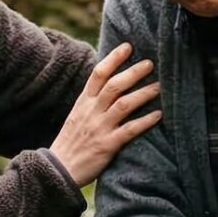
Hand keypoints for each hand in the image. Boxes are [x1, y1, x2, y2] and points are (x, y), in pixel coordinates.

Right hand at [49, 42, 161, 186]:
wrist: (57, 170)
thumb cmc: (70, 143)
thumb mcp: (76, 117)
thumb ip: (92, 102)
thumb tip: (110, 87)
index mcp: (83, 103)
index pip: (98, 74)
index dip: (113, 58)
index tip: (128, 47)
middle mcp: (91, 112)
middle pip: (114, 85)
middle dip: (133, 72)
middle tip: (150, 63)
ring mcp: (99, 128)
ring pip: (124, 104)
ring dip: (144, 93)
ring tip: (160, 86)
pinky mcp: (107, 145)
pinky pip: (129, 130)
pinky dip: (145, 121)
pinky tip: (158, 115)